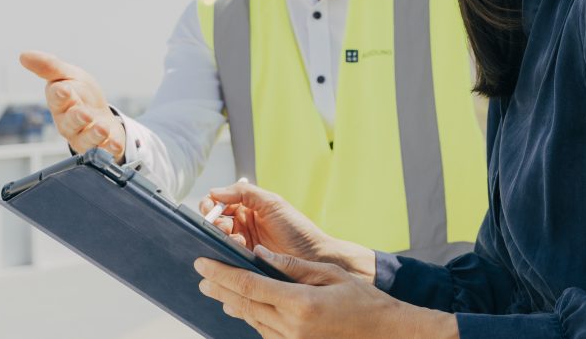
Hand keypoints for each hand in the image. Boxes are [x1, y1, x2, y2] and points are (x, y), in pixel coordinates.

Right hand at [19, 50, 124, 159]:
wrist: (101, 115)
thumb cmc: (81, 94)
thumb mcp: (69, 75)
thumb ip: (50, 66)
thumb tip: (23, 55)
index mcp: (60, 102)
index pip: (57, 99)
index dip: (60, 95)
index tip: (64, 90)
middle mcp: (69, 122)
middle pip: (70, 122)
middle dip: (77, 118)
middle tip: (85, 114)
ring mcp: (84, 136)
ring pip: (86, 139)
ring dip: (94, 135)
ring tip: (102, 129)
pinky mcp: (100, 146)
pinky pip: (104, 150)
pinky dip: (109, 147)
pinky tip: (115, 143)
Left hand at [196, 247, 456, 338]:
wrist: (384, 334)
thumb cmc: (362, 301)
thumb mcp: (328, 275)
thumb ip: (291, 266)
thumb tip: (260, 254)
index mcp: (299, 304)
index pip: (249, 285)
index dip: (222, 273)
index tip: (203, 263)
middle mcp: (291, 327)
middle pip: (244, 304)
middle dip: (220, 288)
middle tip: (201, 276)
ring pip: (252, 320)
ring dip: (232, 303)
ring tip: (216, 290)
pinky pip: (266, 332)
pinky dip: (251, 317)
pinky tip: (244, 308)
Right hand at [197, 181, 374, 279]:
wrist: (314, 257)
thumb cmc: (297, 228)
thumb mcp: (272, 203)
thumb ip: (244, 192)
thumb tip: (214, 191)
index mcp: (248, 207)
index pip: (220, 202)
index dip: (211, 204)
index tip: (210, 208)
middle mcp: (243, 225)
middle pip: (215, 221)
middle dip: (215, 222)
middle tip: (224, 227)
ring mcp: (243, 245)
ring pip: (219, 240)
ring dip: (222, 238)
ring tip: (238, 241)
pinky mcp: (244, 263)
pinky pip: (227, 257)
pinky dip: (227, 253)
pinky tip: (240, 251)